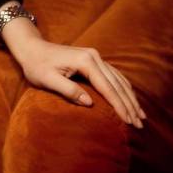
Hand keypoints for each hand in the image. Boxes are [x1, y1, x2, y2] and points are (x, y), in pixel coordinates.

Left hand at [12, 37, 145, 127]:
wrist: (32, 48)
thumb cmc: (36, 66)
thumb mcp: (47, 80)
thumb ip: (68, 90)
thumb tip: (89, 103)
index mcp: (85, 62)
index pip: (108, 88)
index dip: (120, 106)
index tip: (130, 122)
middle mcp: (94, 57)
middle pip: (117, 84)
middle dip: (130, 105)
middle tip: (141, 124)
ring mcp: (95, 56)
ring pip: (119, 79)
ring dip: (130, 98)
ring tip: (140, 115)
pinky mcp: (93, 59)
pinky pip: (114, 75)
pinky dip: (124, 88)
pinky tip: (130, 98)